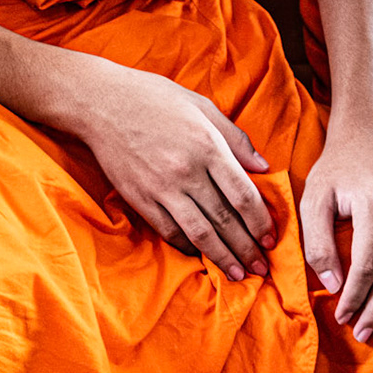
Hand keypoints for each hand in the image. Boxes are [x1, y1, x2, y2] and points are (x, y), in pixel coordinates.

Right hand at [62, 57, 276, 279]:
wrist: (102, 104)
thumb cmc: (155, 98)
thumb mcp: (202, 106)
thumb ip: (235, 138)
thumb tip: (262, 167)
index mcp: (208, 146)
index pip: (243, 194)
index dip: (261, 222)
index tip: (271, 239)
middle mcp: (187, 172)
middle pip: (225, 219)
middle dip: (247, 248)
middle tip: (262, 267)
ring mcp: (161, 189)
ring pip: (199, 233)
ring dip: (222, 257)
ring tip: (238, 274)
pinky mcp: (139, 199)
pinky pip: (168, 231)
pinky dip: (187, 247)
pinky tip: (201, 256)